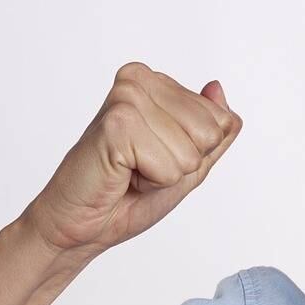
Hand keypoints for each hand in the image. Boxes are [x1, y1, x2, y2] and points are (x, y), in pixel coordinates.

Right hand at [22, 62, 242, 256]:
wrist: (84, 224)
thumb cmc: (128, 195)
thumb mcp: (188, 164)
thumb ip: (212, 130)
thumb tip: (217, 89)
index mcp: (156, 83)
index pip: (221, 120)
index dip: (196, 154)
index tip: (156, 157)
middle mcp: (139, 81)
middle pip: (210, 133)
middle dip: (182, 163)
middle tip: (142, 167)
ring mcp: (127, 99)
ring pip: (191, 152)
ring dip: (165, 174)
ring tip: (131, 171)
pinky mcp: (117, 124)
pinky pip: (169, 167)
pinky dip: (152, 182)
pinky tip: (122, 175)